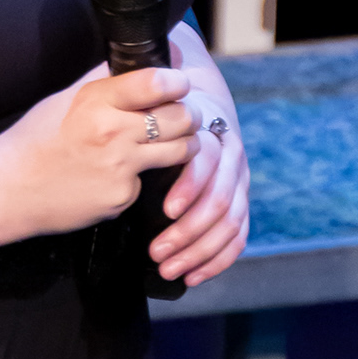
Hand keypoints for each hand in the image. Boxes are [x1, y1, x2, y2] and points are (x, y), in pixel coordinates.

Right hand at [0, 62, 197, 239]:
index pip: (156, 81)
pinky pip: (149, 181)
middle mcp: (111, 132)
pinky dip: (143, 176)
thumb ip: (105, 77)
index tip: (180, 82)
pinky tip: (120, 174)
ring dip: (184, 144)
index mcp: (96, 100)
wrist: (8, 189)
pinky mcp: (122, 198)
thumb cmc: (36, 138)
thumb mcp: (67, 97)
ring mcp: (119, 169)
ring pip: (180, 151)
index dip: (177, 80)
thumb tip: (144, 54)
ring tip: (175, 140)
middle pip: (181, 117)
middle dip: (189, 113)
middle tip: (184, 113)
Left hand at [150, 28, 249, 286]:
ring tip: (167, 268)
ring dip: (199, 249)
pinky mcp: (239, 202)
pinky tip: (192, 277)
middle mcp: (232, 155)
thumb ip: (139, 92)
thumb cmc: (162, 103)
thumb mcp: (150, 96)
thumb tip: (117, 81)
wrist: (199, 103)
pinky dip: (217, 259)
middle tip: (157, 251)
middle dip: (190, 230)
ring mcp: (240, 180)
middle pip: (221, 198)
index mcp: (211, 129)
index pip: (208, 160)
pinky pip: (237, 236)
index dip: (190, 185)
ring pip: (230, 222)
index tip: (166, 209)